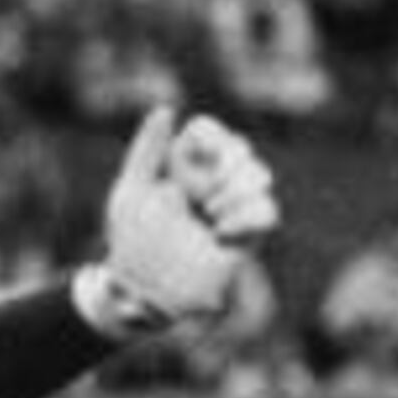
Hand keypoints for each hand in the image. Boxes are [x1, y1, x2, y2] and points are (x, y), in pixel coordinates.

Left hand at [88, 106, 280, 337]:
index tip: (189, 154)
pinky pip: (267, 213)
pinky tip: (221, 232)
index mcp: (184, 166)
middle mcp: (211, 183)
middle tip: (203, 192)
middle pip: (242, 151)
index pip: (210, 132)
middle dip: (227, 164)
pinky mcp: (245, 238)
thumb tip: (166, 108)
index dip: (209, 137)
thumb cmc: (130, 241)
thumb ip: (147, 149)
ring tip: (210, 216)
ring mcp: (230, 209)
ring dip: (236, 192)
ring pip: (260, 179)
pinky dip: (247, 216)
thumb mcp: (131, 191)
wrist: (139, 288)